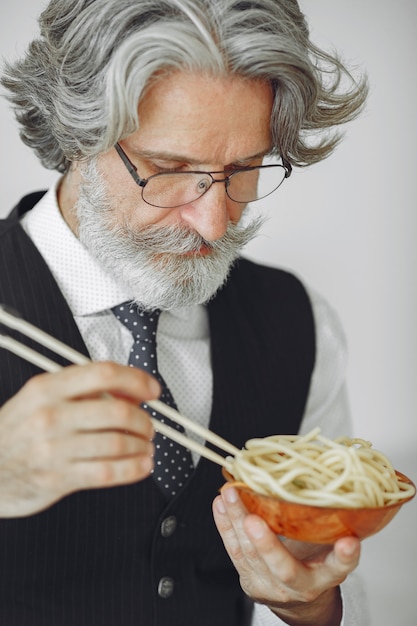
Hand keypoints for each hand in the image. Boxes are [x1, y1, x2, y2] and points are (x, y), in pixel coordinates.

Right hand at [0, 361, 159, 516]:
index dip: (136, 379)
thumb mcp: (42, 399)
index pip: (103, 374)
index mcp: (47, 388)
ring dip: (141, 445)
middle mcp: (51, 415)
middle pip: (117, 411)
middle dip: (143, 420)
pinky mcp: (58, 478)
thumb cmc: (18, 431)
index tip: (151, 389)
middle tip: (148, 425)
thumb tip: (131, 394)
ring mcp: (54, 448)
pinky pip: (108, 473)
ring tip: (145, 446)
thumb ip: (84, 392)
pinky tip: (141, 465)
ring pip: (117, 443)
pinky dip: (133, 469)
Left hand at [213, 487, 360, 625]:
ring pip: (251, 556)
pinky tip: (221, 505)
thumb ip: (328, 521)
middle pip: (284, 569)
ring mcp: (272, 586)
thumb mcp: (328, 546)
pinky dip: (225, 525)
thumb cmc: (314, 563)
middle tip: (253, 520)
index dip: (345, 556)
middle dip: (267, 544)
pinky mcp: (250, 581)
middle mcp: (300, 585)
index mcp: (326, 575)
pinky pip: (234, 552)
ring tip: (231, 495)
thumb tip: (324, 478)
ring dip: (237, 521)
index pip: (339, 566)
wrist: (297, 597)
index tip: (349, 542)